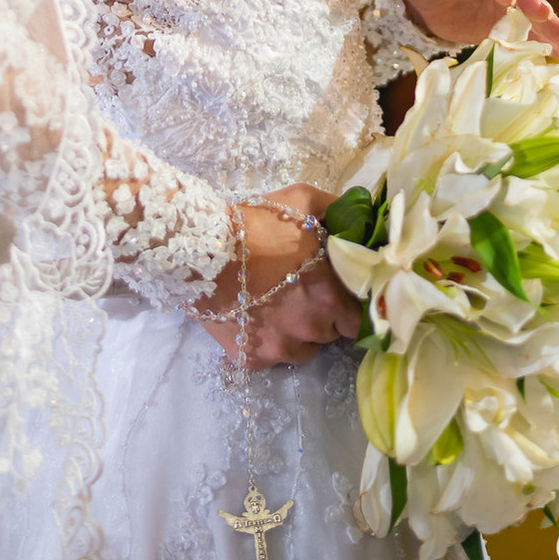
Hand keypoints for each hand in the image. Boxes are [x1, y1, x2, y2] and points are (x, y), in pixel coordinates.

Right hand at [196, 185, 360, 369]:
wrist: (199, 249)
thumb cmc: (254, 223)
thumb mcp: (301, 201)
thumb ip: (337, 209)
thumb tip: (359, 214)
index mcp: (329, 295)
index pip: (358, 318)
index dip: (349, 305)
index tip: (338, 293)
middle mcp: (309, 328)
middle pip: (331, 333)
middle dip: (324, 316)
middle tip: (303, 292)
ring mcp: (280, 348)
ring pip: (304, 350)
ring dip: (298, 333)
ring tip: (277, 306)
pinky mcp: (252, 359)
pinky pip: (272, 357)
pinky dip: (268, 341)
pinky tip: (254, 316)